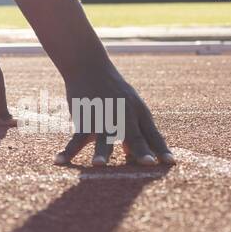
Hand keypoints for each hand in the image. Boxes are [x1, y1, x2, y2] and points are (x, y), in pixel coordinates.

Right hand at [55, 61, 174, 166]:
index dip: (161, 149)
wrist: (89, 65)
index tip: (171, 163)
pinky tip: (59, 161)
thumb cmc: (112, 89)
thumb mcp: (129, 106)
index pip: (153, 134)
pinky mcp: (83, 116)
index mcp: (139, 112)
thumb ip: (134, 130)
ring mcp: (102, 116)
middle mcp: (123, 114)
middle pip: (133, 135)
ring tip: (99, 166)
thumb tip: (134, 154)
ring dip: (100, 152)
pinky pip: (75, 136)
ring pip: (102, 136)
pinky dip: (67, 150)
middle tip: (148, 164)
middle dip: (141, 151)